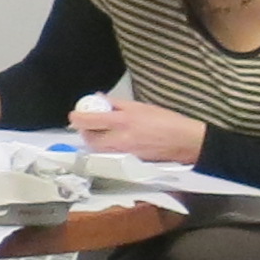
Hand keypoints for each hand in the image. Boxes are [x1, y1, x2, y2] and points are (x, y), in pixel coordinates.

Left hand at [78, 96, 207, 166]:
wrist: (184, 142)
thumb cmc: (166, 121)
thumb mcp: (140, 106)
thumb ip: (116, 103)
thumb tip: (99, 98)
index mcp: (122, 121)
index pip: (90, 121)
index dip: (78, 117)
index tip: (75, 114)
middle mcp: (120, 139)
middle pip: (89, 138)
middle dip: (84, 130)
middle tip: (87, 123)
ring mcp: (123, 152)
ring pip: (98, 148)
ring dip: (93, 139)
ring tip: (99, 130)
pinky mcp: (128, 160)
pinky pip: (109, 154)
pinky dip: (105, 146)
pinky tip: (112, 139)